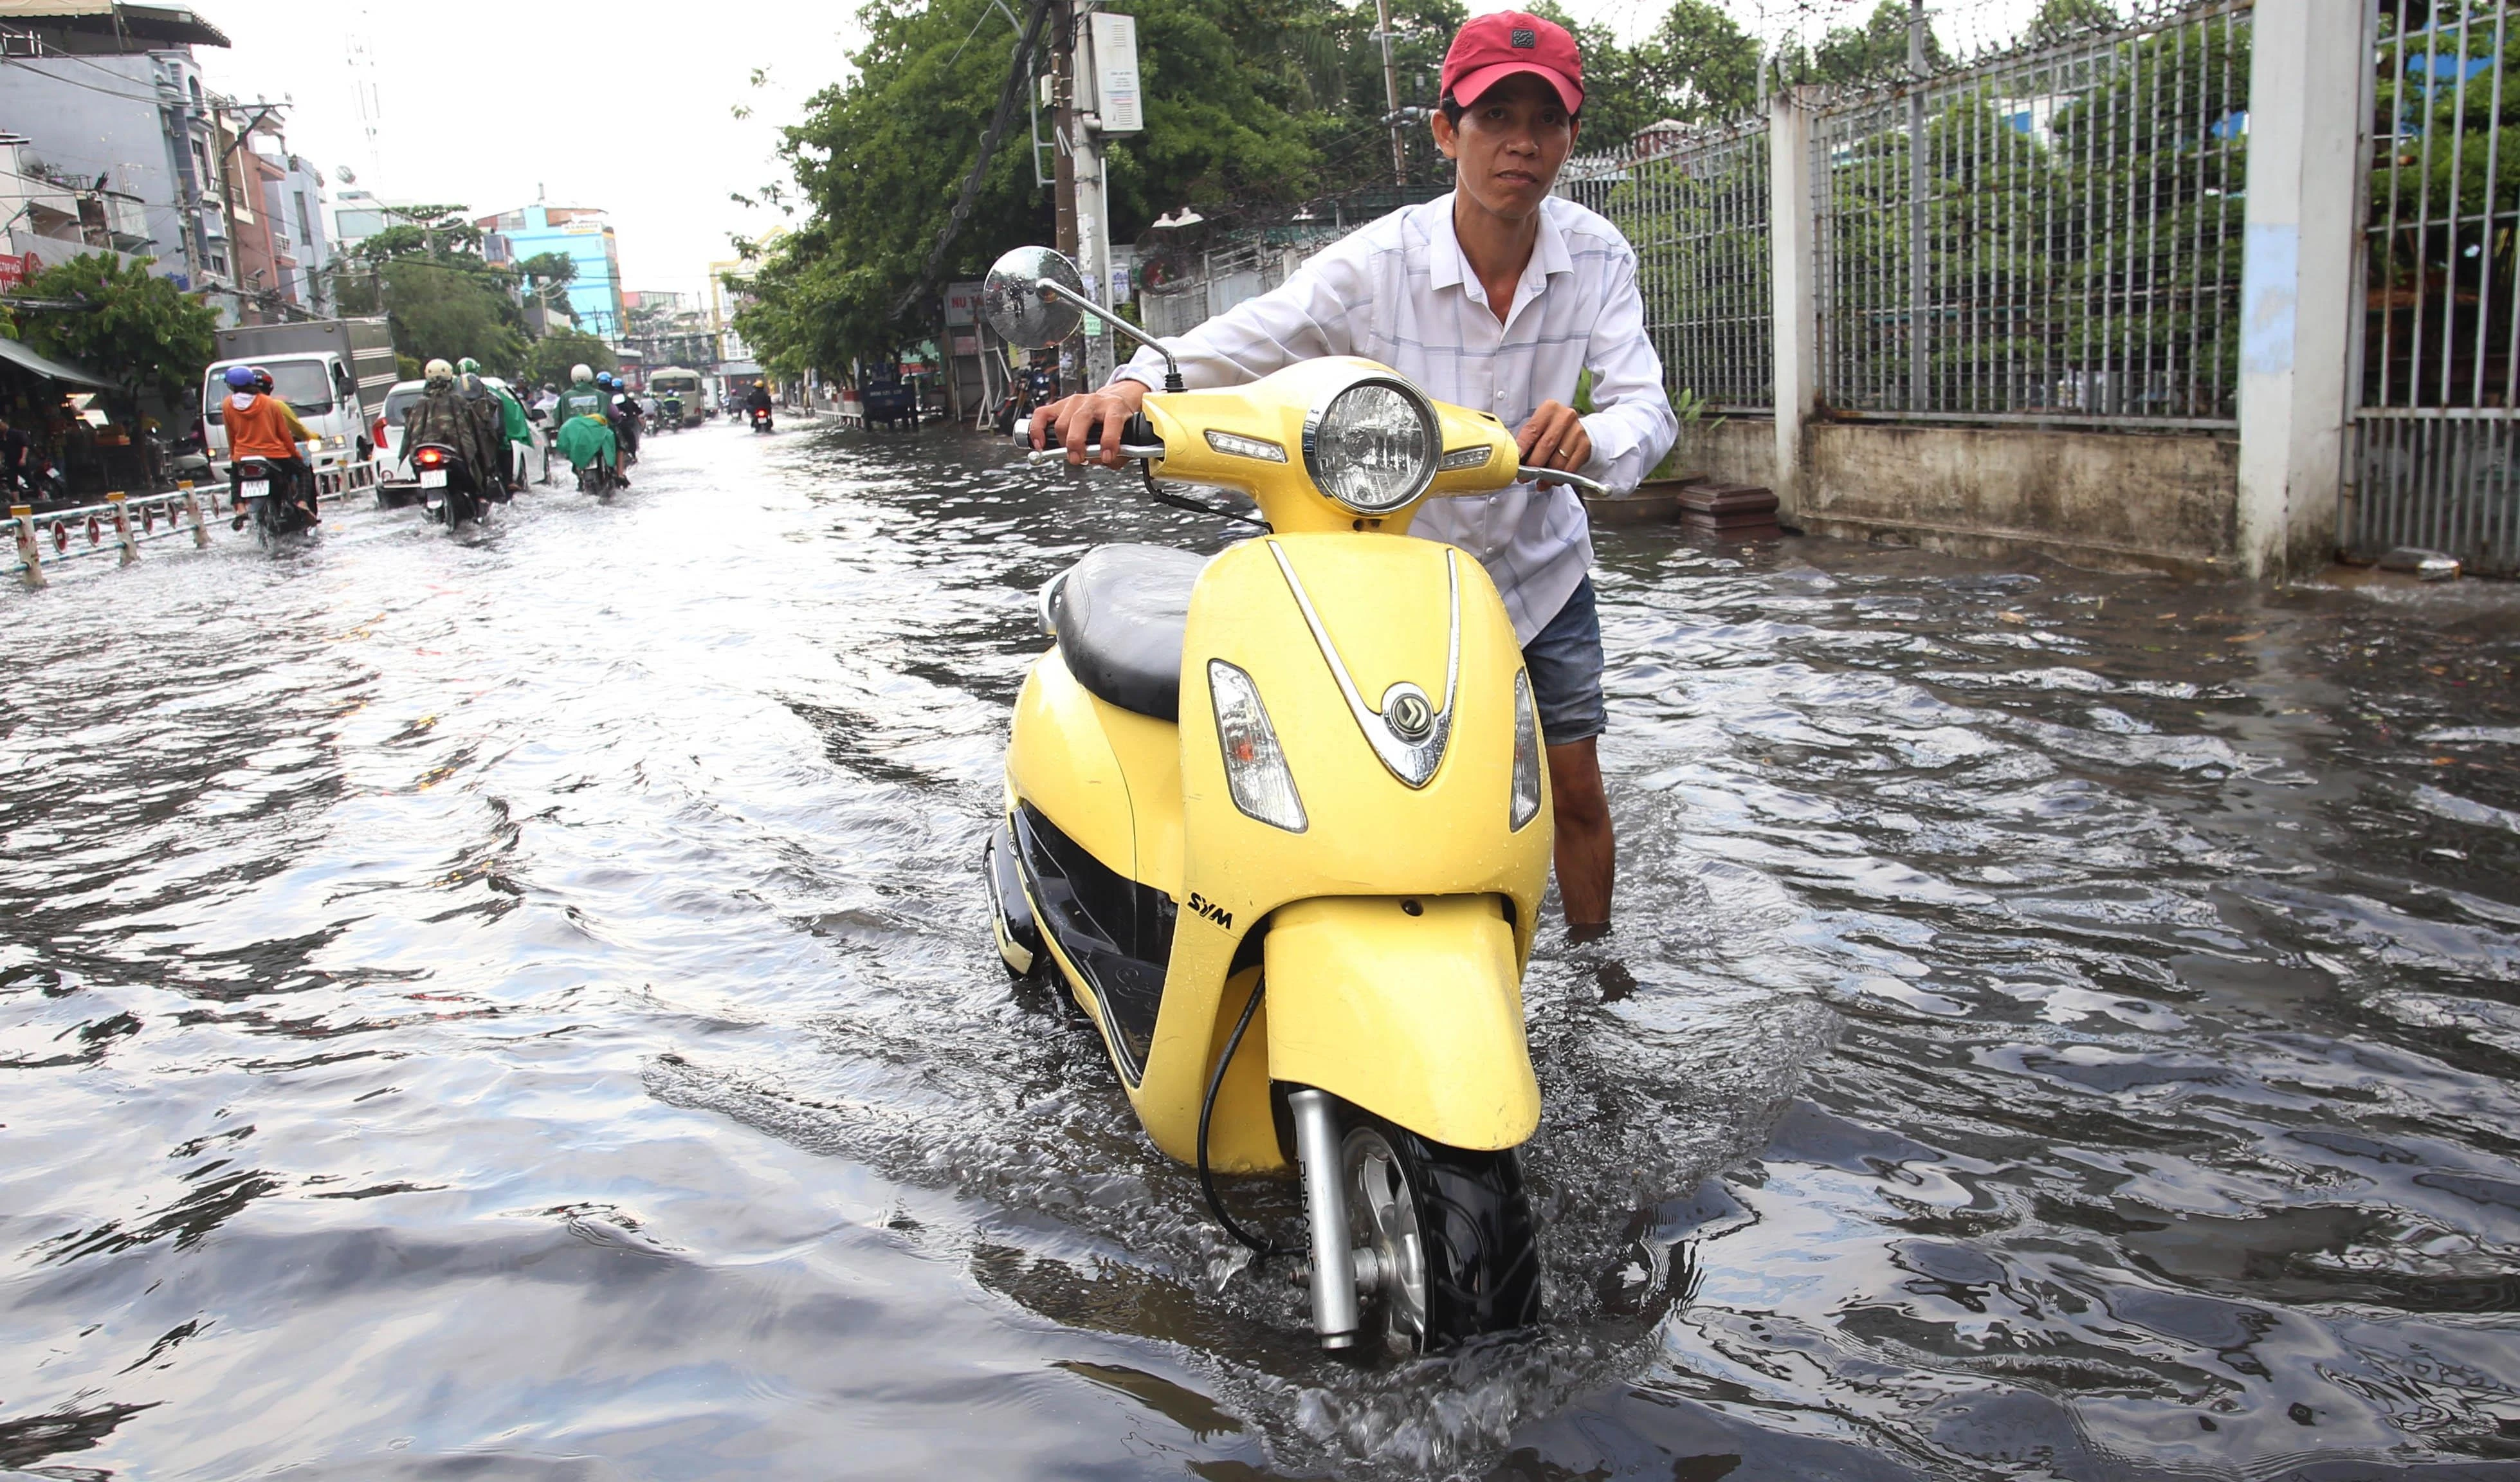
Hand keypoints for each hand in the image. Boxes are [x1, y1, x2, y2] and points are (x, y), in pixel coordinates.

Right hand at [1030, 381, 1148, 467]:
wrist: (1114, 401)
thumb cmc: (1119, 422)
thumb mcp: (1127, 438)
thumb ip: (1118, 455)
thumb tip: (1096, 461)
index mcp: (1115, 407)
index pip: (1112, 420)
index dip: (1109, 441)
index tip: (1106, 457)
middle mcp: (1095, 401)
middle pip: (1080, 420)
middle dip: (1077, 443)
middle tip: (1078, 459)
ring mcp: (1076, 401)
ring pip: (1062, 422)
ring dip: (1063, 443)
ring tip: (1068, 454)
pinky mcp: (1060, 404)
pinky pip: (1042, 415)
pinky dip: (1038, 430)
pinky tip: (1041, 444)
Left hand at [1515, 401, 1592, 485]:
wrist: (1574, 428)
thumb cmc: (1549, 429)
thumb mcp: (1537, 426)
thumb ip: (1526, 439)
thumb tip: (1514, 458)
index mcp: (1549, 409)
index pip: (1532, 430)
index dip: (1523, 447)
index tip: (1516, 460)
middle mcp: (1565, 417)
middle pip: (1547, 445)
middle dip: (1534, 464)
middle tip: (1524, 477)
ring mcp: (1577, 431)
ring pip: (1559, 459)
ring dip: (1547, 475)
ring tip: (1539, 482)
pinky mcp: (1585, 445)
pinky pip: (1571, 467)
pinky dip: (1560, 477)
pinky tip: (1553, 481)